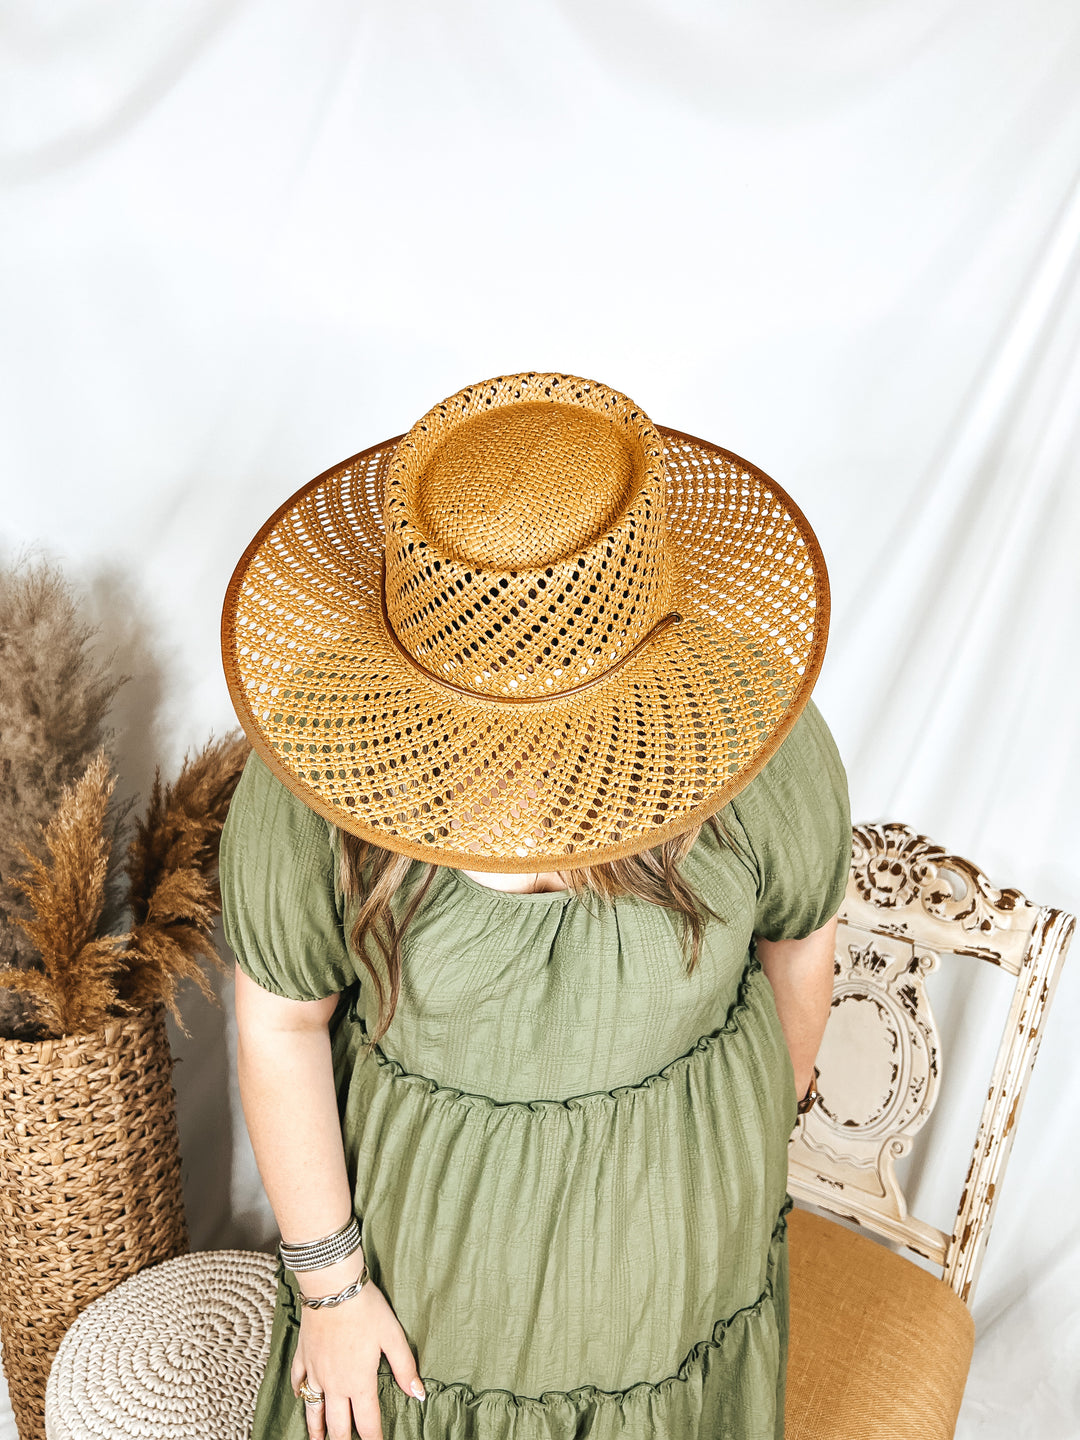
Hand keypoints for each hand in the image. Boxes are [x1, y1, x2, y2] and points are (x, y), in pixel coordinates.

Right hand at [290, 1273, 424, 1439]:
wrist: (332, 1288)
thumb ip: (405, 1368)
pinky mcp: (303, 1356)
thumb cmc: (366, 1309)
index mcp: (359, 1383)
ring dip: (316, 1429)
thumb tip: (418, 1394)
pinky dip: (299, 1392)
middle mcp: (335, 1384)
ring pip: (314, 1410)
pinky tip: (300, 1396)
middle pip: (338, 1425)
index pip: (367, 1424)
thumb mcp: (392, 1337)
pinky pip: (298, 1381)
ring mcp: (315, 1371)